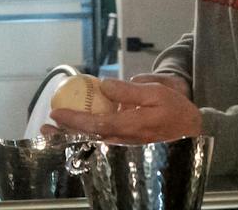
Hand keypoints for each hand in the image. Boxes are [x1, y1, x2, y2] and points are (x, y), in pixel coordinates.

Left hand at [49, 76, 202, 143]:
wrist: (193, 132)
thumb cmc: (174, 109)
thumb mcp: (155, 92)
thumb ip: (129, 90)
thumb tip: (104, 86)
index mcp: (130, 126)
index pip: (96, 124)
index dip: (75, 120)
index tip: (57, 113)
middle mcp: (124, 141)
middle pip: (88, 140)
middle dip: (64, 136)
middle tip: (44, 130)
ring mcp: (124, 148)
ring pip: (92, 145)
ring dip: (70, 140)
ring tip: (52, 134)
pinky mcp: (126, 151)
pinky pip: (101, 146)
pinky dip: (85, 140)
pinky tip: (73, 135)